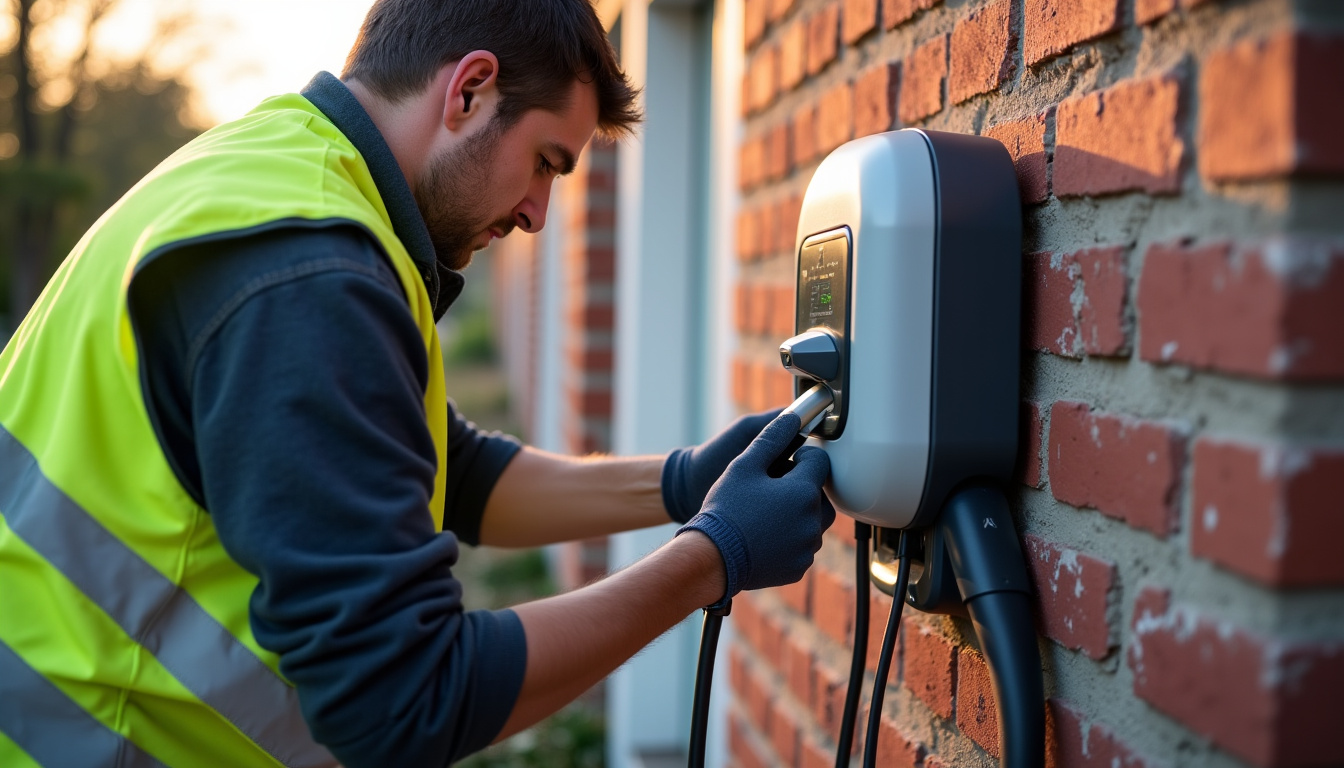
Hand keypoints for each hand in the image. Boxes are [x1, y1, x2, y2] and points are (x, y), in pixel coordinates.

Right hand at [676, 413, 833, 601]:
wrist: (711, 557)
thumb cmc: (726, 508)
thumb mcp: (744, 465)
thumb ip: (773, 437)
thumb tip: (794, 415)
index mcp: (804, 492)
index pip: (820, 461)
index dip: (801, 458)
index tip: (779, 467)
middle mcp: (813, 522)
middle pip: (820, 494)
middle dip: (801, 488)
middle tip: (770, 492)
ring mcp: (807, 548)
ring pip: (812, 521)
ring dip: (796, 513)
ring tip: (765, 514)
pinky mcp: (799, 568)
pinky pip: (802, 546)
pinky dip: (790, 538)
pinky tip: (764, 535)